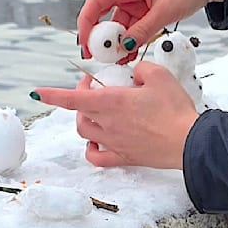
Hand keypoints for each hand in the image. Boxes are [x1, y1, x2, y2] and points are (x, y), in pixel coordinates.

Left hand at [34, 61, 199, 168]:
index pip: (73, 98)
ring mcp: (114, 142)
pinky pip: (97, 157)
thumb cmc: (175, 110)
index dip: (53, 95)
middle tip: (95, 88)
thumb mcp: (161, 76)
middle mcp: (108, 123)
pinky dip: (92, 150)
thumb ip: (142, 70)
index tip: (38, 92)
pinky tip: (97, 142)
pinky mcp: (124, 157)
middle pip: (80, 113)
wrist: (189, 141)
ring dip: (85, 120)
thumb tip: (134, 74)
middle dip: (81, 98)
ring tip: (96, 112)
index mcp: (113, 101)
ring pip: (85, 132)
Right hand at [77, 0, 227, 59]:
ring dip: (118, 41)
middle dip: (101, 37)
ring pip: (119, 23)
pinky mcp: (145, 6)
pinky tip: (130, 52)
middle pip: (104, 14)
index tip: (86, 44)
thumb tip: (124, 45)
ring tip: (119, 59)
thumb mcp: (165, 11)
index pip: (96, 2)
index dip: (86, 24)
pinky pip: (132, 24)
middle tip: (102, 57)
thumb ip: (143, 30)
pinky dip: (131, 38)